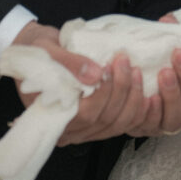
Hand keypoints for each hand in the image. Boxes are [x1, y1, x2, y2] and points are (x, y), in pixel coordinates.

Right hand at [11, 20, 152, 145]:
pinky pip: (121, 124)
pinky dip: (137, 110)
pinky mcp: (95, 123)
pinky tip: (147, 93)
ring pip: (117, 125)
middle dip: (122, 90)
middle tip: (126, 62)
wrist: (32, 50)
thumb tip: (96, 75)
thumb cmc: (35, 50)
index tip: (110, 65)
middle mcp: (68, 129)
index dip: (104, 92)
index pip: (86, 113)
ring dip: (133, 98)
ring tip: (136, 71)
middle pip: (105, 119)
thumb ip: (70, 63)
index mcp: (51, 114)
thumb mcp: (47, 50)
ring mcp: (82, 130)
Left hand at [128, 18, 180, 136]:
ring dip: (173, 93)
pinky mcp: (153, 128)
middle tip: (179, 54)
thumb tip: (169, 20)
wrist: (131, 92)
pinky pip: (156, 125)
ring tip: (164, 73)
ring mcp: (173, 119)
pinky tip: (150, 98)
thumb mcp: (166, 50)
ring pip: (179, 114)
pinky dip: (154, 112)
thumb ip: (170, 36)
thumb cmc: (157, 67)